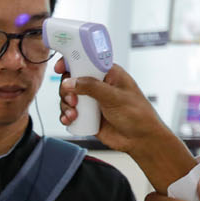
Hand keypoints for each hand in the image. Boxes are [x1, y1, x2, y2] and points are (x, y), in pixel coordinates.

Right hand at [55, 60, 171, 154]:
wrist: (139, 140)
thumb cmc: (137, 114)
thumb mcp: (114, 97)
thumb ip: (91, 87)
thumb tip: (69, 82)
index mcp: (108, 74)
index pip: (86, 61)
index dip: (71, 61)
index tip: (60, 68)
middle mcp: (98, 85)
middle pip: (71, 79)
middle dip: (67, 90)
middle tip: (73, 100)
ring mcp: (91, 100)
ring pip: (67, 97)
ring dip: (66, 105)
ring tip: (74, 114)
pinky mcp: (86, 115)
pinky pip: (68, 112)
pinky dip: (65, 115)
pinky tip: (70, 120)